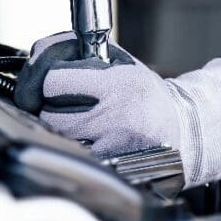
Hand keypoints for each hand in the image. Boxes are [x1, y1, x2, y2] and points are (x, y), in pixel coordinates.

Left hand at [14, 32, 220, 186]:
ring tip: (77, 120)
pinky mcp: (109, 167)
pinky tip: (85, 139)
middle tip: (61, 103)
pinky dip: (71, 147)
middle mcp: (113, 116)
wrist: (182, 131)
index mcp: (117, 85)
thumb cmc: (145, 95)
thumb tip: (38, 53)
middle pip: (49, 113)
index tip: (52, 80)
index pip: (53, 81)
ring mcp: (111, 146)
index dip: (45, 79)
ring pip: (57, 137)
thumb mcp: (120, 63)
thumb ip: (80, 54)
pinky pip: (72, 155)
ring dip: (58, 129)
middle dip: (48, 106)